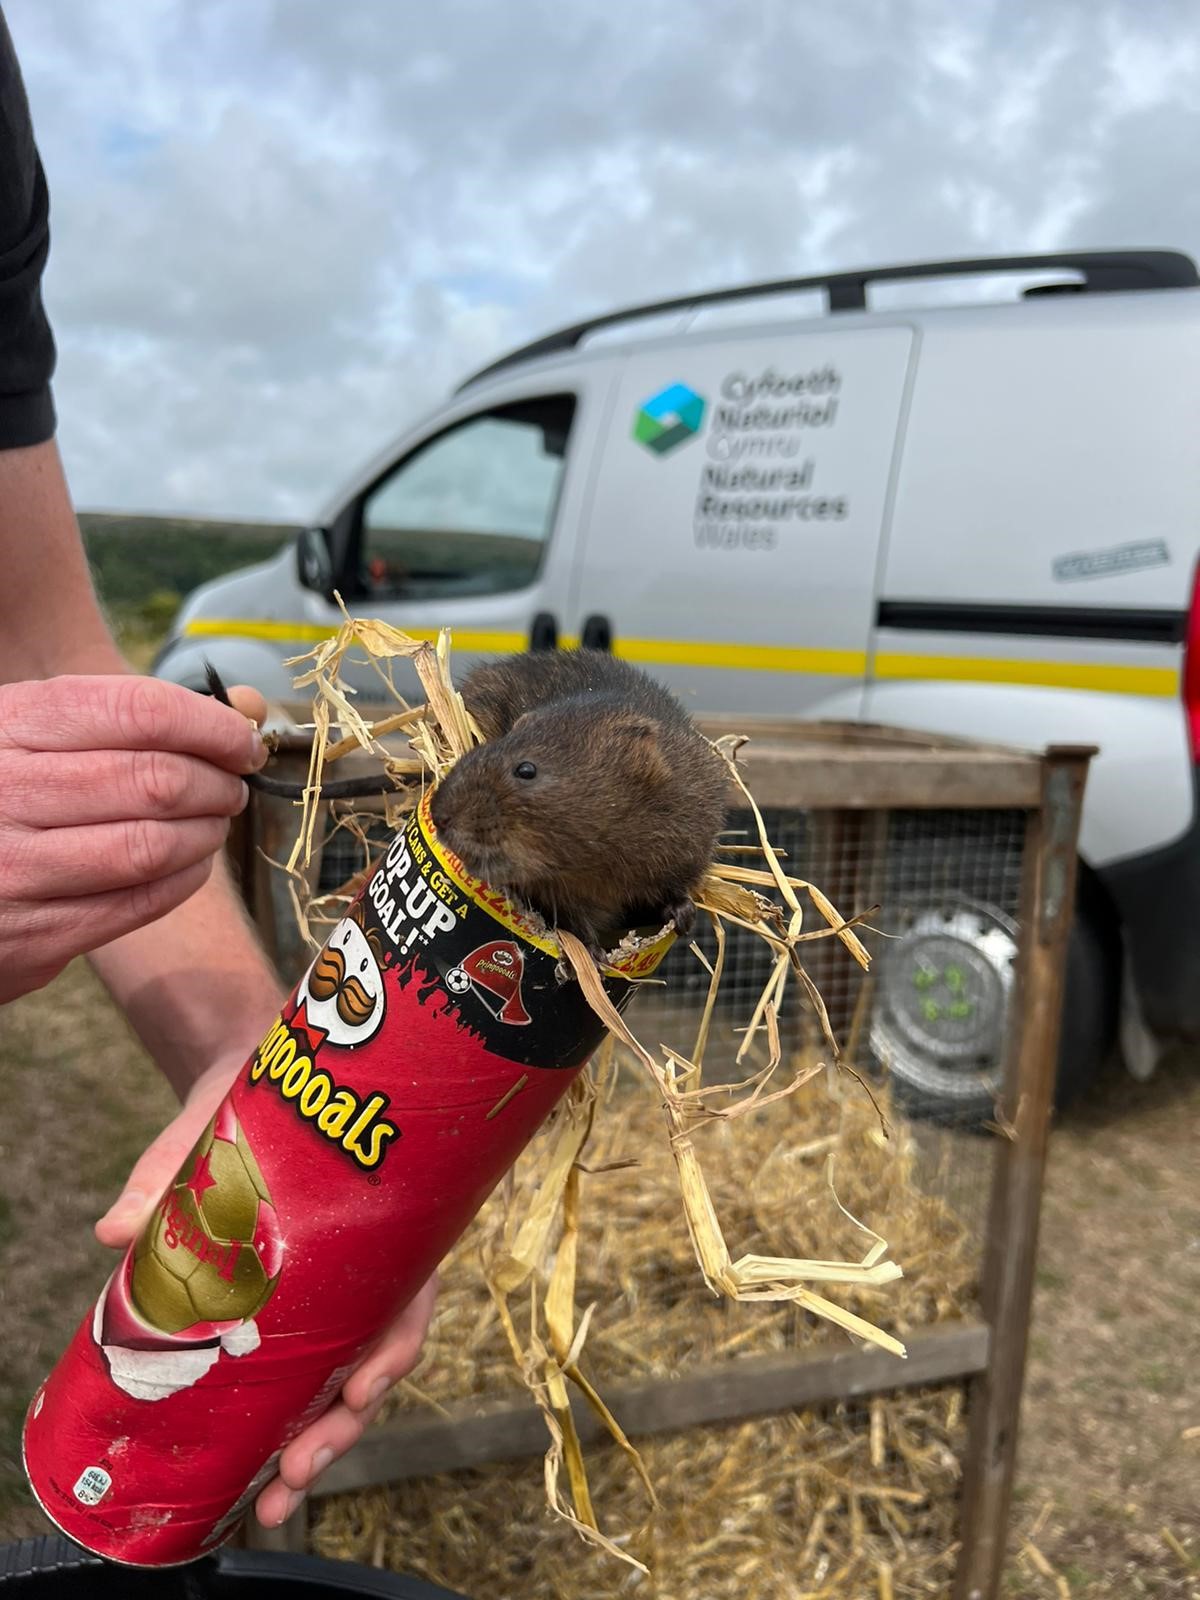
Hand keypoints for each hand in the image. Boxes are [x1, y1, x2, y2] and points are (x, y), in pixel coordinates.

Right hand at [0, 673, 268, 1002]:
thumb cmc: (1, 791)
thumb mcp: (37, 731)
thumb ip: (135, 716)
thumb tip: (250, 710)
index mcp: (9, 724)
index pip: (139, 710)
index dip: (212, 725)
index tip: (244, 741)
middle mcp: (4, 792)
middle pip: (155, 780)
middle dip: (217, 783)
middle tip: (233, 785)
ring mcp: (13, 870)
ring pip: (152, 846)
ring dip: (206, 833)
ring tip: (214, 822)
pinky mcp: (31, 936)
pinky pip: (137, 903)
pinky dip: (184, 879)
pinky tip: (190, 861)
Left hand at [96, 1057, 437, 1528]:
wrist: (260, 1069)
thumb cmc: (264, 1085)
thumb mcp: (221, 1114)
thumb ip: (172, 1164)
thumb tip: (114, 1229)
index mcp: (387, 1217)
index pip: (410, 1296)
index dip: (391, 1349)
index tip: (362, 1389)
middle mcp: (376, 1262)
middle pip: (380, 1357)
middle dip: (344, 1425)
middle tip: (297, 1475)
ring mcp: (344, 1288)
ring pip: (351, 1377)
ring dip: (322, 1441)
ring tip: (277, 1499)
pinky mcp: (306, 1301)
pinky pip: (315, 1366)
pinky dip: (295, 1417)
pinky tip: (264, 1463)